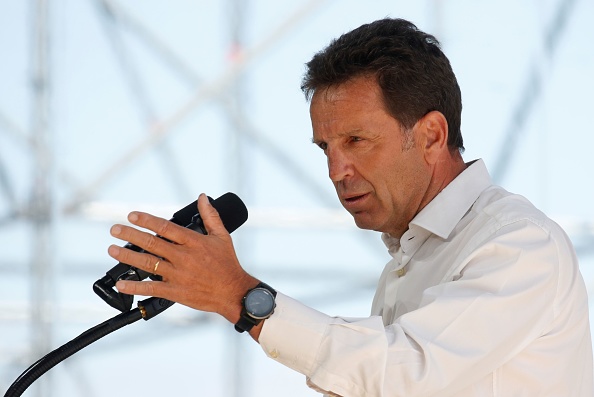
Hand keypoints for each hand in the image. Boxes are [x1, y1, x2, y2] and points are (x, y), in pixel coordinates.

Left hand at [108, 193, 258, 324]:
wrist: (233, 292)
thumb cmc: (228, 263)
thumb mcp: (222, 236)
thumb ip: (210, 216)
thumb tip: (202, 197)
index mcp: (193, 242)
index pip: (165, 227)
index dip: (147, 220)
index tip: (132, 215)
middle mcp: (183, 257)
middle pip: (151, 243)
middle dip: (130, 235)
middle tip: (115, 229)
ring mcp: (178, 275)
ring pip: (147, 263)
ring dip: (127, 256)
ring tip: (112, 249)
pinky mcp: (176, 292)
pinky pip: (151, 288)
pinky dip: (134, 287)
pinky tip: (121, 284)